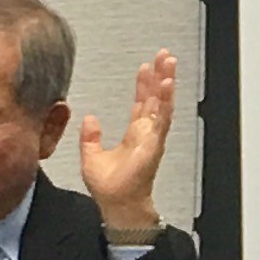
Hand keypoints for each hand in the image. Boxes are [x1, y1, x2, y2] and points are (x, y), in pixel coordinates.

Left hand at [79, 50, 175, 235]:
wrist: (117, 204)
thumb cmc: (110, 187)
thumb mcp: (91, 156)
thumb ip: (90, 137)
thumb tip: (90, 118)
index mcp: (134, 135)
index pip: (142, 103)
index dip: (144, 85)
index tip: (146, 68)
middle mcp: (146, 133)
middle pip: (156, 98)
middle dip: (161, 75)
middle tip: (164, 55)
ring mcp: (152, 136)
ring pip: (162, 103)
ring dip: (167, 81)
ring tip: (169, 62)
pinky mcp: (154, 141)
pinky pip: (162, 117)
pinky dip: (166, 100)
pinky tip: (167, 84)